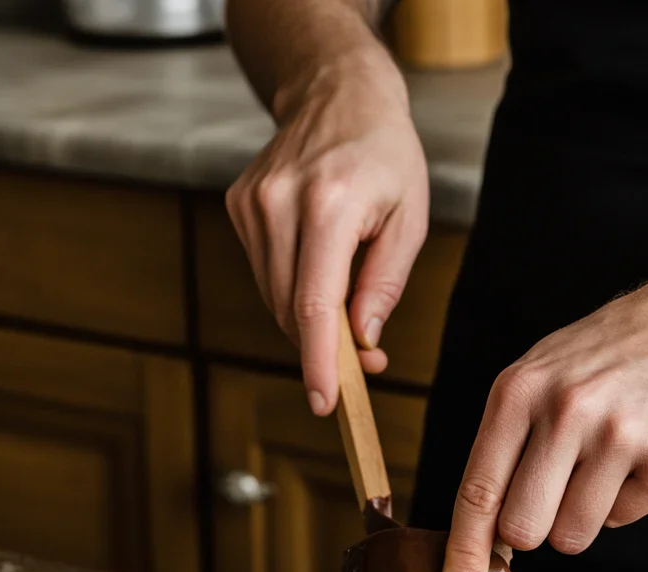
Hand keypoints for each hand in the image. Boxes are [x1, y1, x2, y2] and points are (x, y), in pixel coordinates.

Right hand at [226, 57, 428, 415]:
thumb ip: (384, 286)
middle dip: (324, 347)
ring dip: (308, 321)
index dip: (317, 362)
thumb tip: (362, 344)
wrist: (338, 93)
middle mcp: (280, 204)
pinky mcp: (239, 207)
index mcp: (328, 206)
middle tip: (364, 359)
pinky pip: (265, 274)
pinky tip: (318, 265)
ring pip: (274, 298)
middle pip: (291, 310)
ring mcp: (252, 204)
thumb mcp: (408, 220)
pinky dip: (292, 289)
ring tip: (346, 308)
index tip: (324, 402)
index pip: (314, 304)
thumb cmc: (385, 156)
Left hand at [441, 276, 647, 571]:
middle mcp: (567, 411)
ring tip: (598, 463)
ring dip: (578, 516)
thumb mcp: (533, 380)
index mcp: (520, 392)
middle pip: (523, 530)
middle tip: (550, 491)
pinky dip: (624, 500)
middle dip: (529, 530)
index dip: (464, 551)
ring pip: (572, 537)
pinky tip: (634, 455)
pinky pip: (622, 521)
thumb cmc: (597, 363)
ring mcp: (621, 437)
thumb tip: (483, 542)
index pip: (478, 491)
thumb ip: (501, 453)